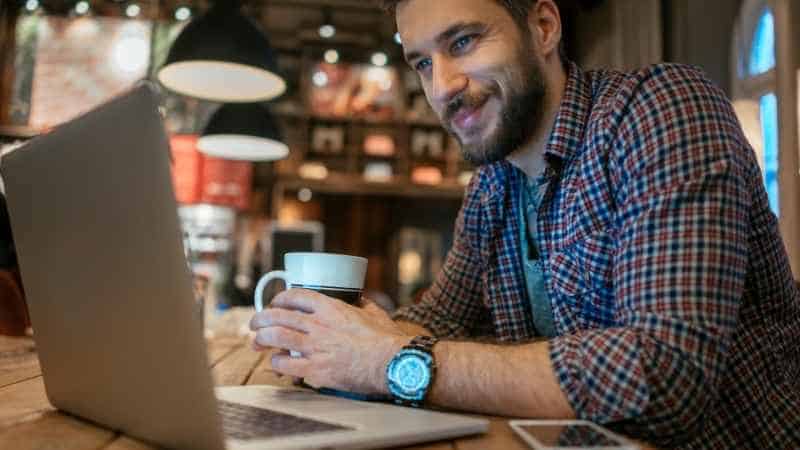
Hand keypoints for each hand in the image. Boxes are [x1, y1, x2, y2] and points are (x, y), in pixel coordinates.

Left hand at [249, 289, 408, 394]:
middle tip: (255, 324)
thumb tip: (360, 300)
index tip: (275, 302)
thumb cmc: (386, 339)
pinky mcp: (314, 370)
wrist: (390, 363)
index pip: (295, 296)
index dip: (280, 298)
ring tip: (256, 343)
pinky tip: (275, 363)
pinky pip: (284, 364)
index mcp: (331, 308)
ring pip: (275, 338)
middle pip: (278, 316)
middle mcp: (318, 325)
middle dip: (261, 319)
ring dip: (261, 339)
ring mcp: (314, 347)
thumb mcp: (374, 313)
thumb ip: (363, 305)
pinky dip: (275, 363)